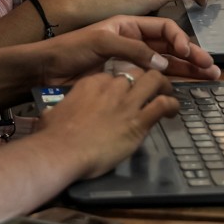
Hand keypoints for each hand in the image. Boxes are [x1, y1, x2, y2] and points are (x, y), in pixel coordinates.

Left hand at [36, 15, 216, 83]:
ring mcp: (131, 61)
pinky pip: (154, 78)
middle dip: (193, 55)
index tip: (187, 53)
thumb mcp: (99, 42)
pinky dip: (172, 81)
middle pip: (171, 46)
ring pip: (167, 63)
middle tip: (212, 68)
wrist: (45, 70)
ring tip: (210, 76)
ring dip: (188, 69)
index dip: (179, 39)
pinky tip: (186, 86)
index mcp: (128, 25)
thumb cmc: (68, 49)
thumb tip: (163, 63)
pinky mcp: (126, 79)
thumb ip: (132, 50)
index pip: (164, 28)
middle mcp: (134, 41)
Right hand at [41, 62, 180, 176]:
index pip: (115, 75)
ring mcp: (127, 103)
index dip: (123, 82)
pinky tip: (173, 111)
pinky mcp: (138, 121)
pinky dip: (171, 105)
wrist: (62, 151)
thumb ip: (58, 110)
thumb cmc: (53, 136)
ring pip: (155, 80)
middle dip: (146, 79)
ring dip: (164, 86)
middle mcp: (112, 88)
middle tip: (152, 89)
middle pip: (136, 73)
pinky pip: (163, 104)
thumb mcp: (53, 114)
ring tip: (168, 94)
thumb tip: (50, 113)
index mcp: (92, 84)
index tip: (125, 92)